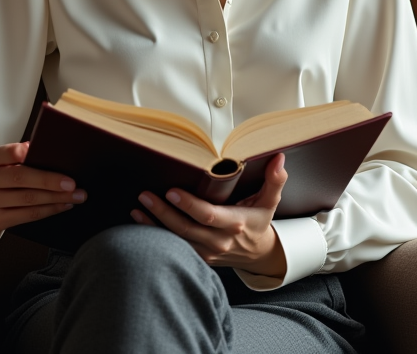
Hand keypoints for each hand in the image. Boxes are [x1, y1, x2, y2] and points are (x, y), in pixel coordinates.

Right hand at [0, 142, 86, 243]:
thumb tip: (46, 153)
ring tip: (76, 195)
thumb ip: (17, 156)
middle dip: (50, 180)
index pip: (8, 153)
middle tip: (72, 183)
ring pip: (28, 199)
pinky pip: (28, 215)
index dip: (28, 153)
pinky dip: (49, 210)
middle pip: (20, 178)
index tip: (51, 155)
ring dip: (56, 198)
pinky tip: (63, 205)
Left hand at [132, 153, 288, 277]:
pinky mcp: (197, 257)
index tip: (172, 191)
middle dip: (163, 213)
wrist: (258, 254)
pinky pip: (174, 247)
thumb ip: (274, 180)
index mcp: (234, 223)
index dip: (189, 205)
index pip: (208, 216)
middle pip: (186, 228)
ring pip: (176, 240)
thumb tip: (279, 159)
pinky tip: (140, 220)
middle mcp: (218, 240)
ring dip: (154, 225)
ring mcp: (206, 252)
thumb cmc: (259, 222)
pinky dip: (156, 234)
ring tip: (137, 207)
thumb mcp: (270, 201)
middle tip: (145, 195)